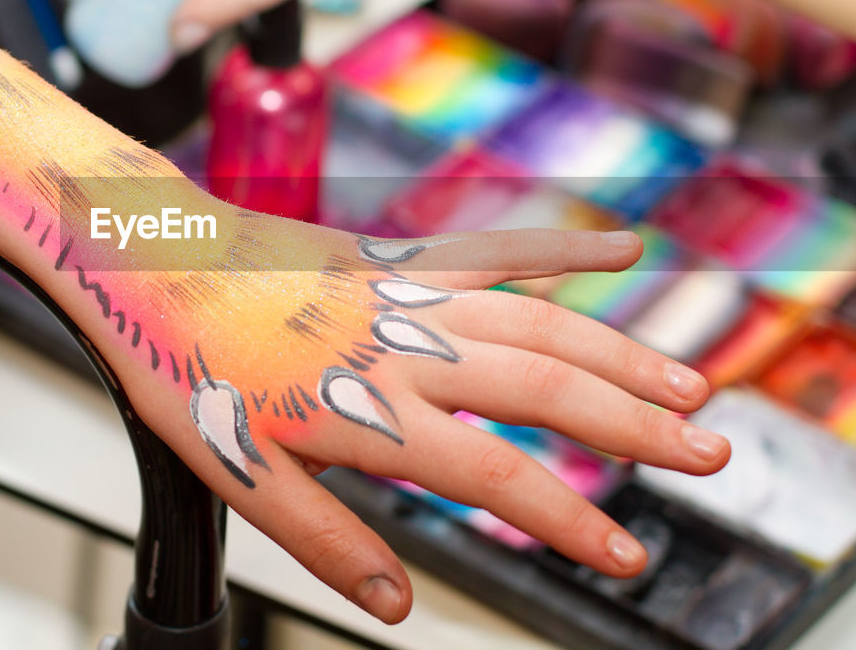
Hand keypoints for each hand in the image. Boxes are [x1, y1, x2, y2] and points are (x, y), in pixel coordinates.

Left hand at [0, 63, 728, 624]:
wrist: (145, 259)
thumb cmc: (181, 362)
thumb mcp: (237, 473)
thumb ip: (325, 539)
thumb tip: (395, 604)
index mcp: (364, 410)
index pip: (493, 475)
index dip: (566, 521)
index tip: (623, 554)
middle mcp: (401, 347)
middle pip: (545, 385)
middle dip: (635, 424)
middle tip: (710, 455)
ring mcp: (403, 294)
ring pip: (535, 319)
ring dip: (619, 351)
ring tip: (687, 383)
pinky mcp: (391, 259)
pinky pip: (490, 250)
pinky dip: (558, 251)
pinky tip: (616, 253)